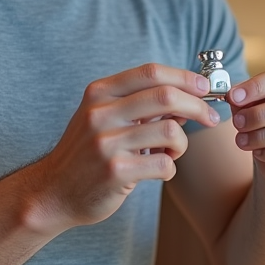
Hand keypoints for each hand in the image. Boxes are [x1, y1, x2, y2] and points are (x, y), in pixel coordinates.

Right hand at [33, 63, 219, 231]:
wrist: (52, 192)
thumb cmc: (86, 153)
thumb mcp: (102, 117)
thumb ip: (138, 104)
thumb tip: (188, 96)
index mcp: (99, 93)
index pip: (150, 72)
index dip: (184, 76)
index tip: (205, 87)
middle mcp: (101, 114)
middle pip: (166, 96)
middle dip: (198, 106)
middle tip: (211, 118)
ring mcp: (107, 143)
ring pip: (171, 130)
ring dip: (182, 144)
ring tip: (171, 153)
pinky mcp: (116, 171)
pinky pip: (165, 164)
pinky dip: (170, 168)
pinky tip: (159, 171)